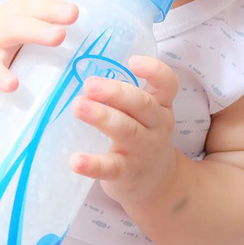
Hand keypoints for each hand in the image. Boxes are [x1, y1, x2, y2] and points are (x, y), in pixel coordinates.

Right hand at [0, 0, 82, 105]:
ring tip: (58, 37)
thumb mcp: (31, 30)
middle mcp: (8, 17)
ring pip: (12, 30)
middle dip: (53, 7)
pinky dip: (1, 76)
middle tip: (75, 12)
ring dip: (36, 31)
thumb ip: (58, 26)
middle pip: (30, 5)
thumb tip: (108, 30)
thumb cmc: (9, 48)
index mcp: (23, 7)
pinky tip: (14, 84)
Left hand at [69, 55, 178, 207]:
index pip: (167, 84)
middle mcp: (157, 126)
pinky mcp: (127, 174)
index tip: (131, 60)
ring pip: (127, 131)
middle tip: (89, 84)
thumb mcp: (144, 114)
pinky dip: (93, 164)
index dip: (154, 70)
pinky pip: (111, 168)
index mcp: (160, 106)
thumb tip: (80, 69)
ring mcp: (143, 151)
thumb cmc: (142, 136)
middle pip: (142, 104)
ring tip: (78, 106)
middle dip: (116, 92)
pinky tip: (76, 160)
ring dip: (102, 117)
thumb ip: (123, 95)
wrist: (157, 184)